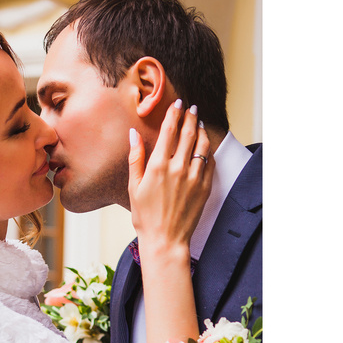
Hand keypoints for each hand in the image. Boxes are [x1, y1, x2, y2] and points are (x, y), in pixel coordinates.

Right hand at [128, 99, 213, 261]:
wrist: (166, 238)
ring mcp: (193, 177)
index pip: (168, 132)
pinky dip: (208, 151)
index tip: (176, 104)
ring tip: (198, 123)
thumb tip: (134, 134)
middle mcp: (177, 168)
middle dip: (189, 117)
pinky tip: (205, 145)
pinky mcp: (205, 187)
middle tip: (191, 107)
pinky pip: (209, 163)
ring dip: (200, 131)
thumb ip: (135, 157)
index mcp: (158, 166)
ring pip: (201, 146)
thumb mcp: (133, 185)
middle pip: (187, 134)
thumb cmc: (145, 214)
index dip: (173, 115)